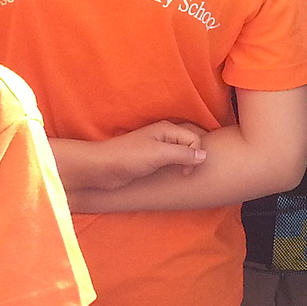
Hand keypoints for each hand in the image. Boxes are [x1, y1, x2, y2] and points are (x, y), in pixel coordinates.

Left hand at [90, 122, 209, 187]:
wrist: (102, 168)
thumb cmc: (128, 158)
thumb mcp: (158, 154)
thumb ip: (182, 154)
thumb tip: (204, 156)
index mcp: (167, 129)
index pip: (195, 139)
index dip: (196, 155)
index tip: (187, 171)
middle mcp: (164, 136)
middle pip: (190, 143)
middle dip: (195, 156)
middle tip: (189, 173)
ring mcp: (158, 148)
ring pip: (181, 153)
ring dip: (186, 163)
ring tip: (184, 176)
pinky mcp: (151, 160)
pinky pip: (171, 161)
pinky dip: (177, 167)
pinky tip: (175, 176)